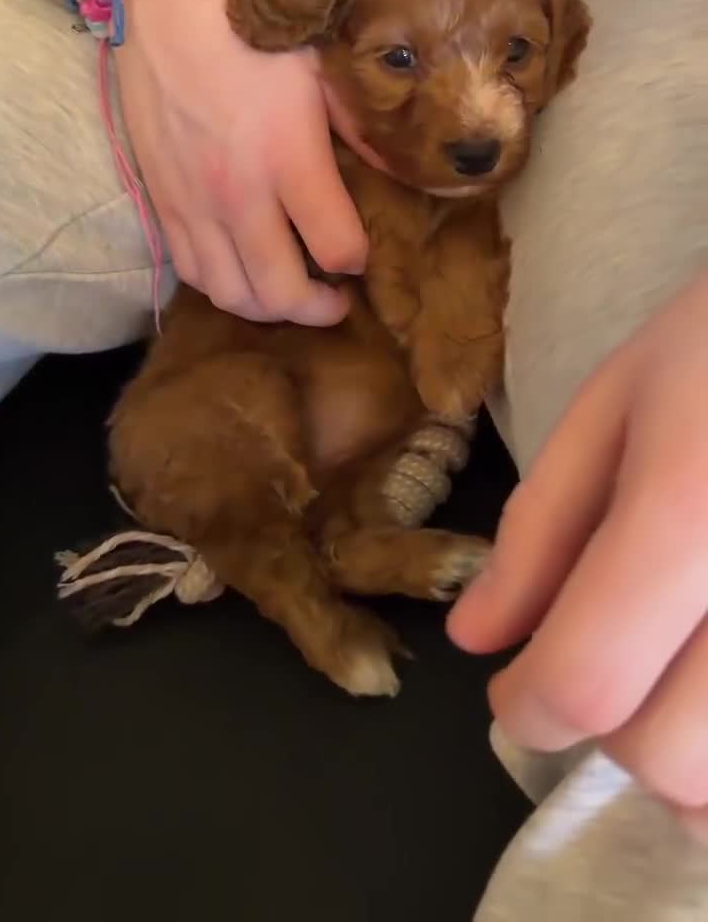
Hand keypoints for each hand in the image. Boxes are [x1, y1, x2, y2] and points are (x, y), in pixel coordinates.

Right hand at [115, 0, 366, 323]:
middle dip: (320, 309)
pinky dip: (224, 286)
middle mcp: (240, 193)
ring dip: (269, 308)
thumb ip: (362, 129)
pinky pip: (192, 272)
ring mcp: (195, 203)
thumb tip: (402, 171)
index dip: (360, 260)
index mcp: (290, 157)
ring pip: (233, 294)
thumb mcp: (322, 70)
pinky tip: (245, 272)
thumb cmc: (254, 30)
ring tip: (292, 294)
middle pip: (283, 291)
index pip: (338, 247)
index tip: (364, 251)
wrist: (166, 5)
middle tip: (338, 299)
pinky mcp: (163, 203)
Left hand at [448, 271, 707, 837]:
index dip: (530, 706)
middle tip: (611, 668)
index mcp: (689, 513)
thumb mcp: (616, 404)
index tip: (517, 692)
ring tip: (679, 675)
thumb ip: (541, 528)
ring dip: (691, 757)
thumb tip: (476, 641)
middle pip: (672, 759)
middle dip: (612, 730)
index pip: (590, 680)